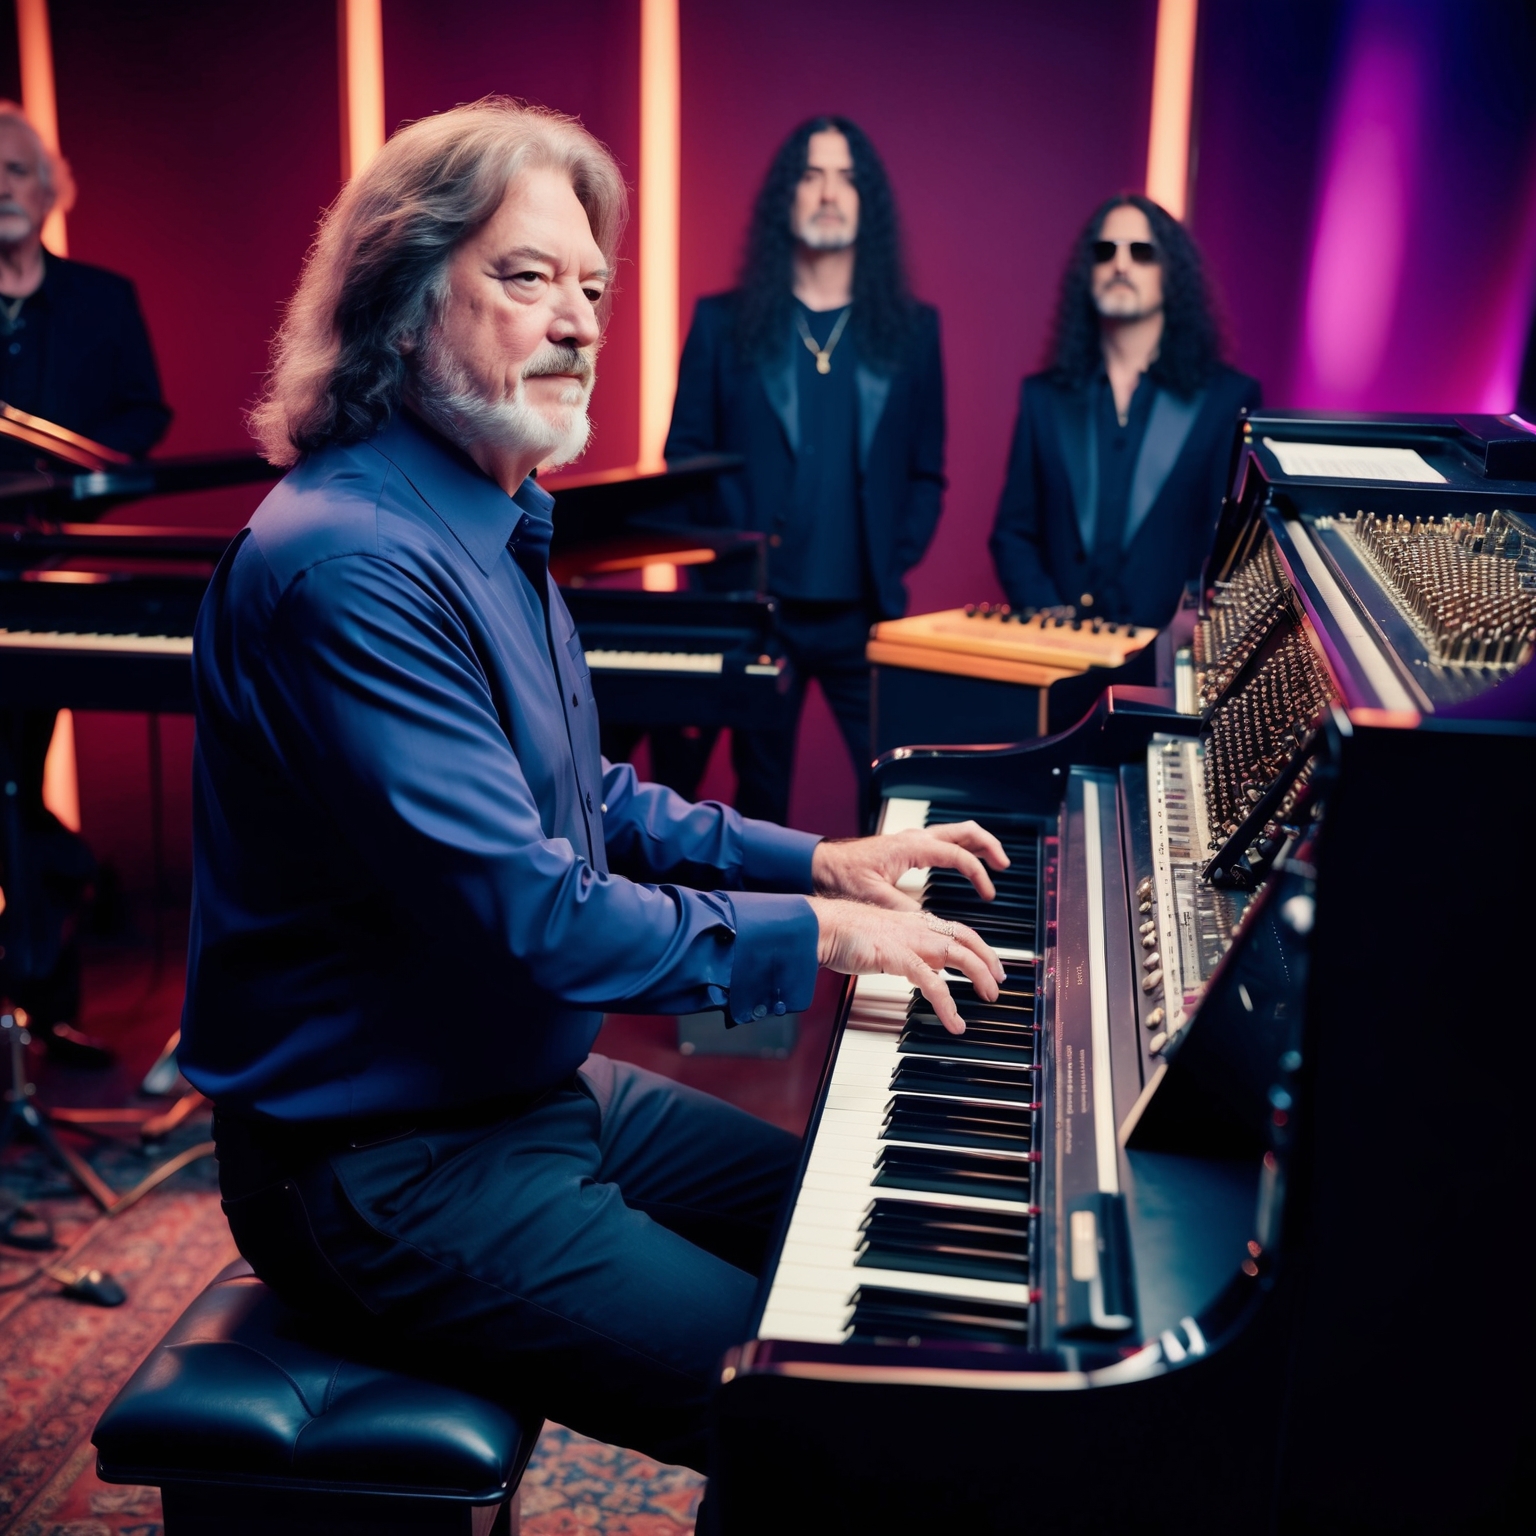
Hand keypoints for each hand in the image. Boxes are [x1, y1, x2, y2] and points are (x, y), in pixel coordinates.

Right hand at [807, 896, 1004, 1033]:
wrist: (824, 925)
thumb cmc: (845, 933)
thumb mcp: (883, 938)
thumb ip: (903, 949)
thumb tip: (916, 966)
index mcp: (916, 922)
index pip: (959, 930)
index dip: (980, 946)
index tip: (991, 963)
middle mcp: (919, 928)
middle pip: (968, 940)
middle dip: (989, 961)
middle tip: (999, 983)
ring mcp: (911, 941)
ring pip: (960, 957)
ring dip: (980, 977)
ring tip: (989, 997)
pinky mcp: (901, 957)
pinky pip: (933, 984)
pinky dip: (949, 1005)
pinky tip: (955, 1023)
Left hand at [811, 821, 1009, 910]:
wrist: (821, 864)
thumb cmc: (841, 876)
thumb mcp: (874, 896)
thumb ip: (903, 910)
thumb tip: (928, 924)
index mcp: (912, 847)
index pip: (957, 854)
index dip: (977, 874)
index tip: (988, 894)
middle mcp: (916, 839)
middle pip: (964, 831)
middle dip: (989, 845)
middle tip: (1004, 865)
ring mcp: (912, 840)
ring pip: (956, 832)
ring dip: (978, 845)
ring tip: (995, 863)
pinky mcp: (908, 847)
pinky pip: (944, 841)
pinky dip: (962, 849)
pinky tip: (965, 865)